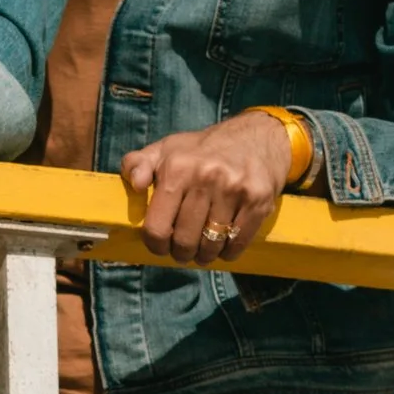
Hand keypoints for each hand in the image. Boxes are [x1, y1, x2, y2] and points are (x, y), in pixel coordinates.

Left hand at [120, 112, 295, 264]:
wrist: (258, 138)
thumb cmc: (204, 149)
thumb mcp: (166, 149)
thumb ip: (138, 164)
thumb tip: (135, 184)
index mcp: (178, 168)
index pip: (157, 227)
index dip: (156, 245)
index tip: (161, 246)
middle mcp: (205, 177)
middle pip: (185, 241)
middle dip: (181, 253)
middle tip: (183, 250)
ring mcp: (234, 190)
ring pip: (211, 245)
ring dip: (205, 255)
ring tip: (203, 249)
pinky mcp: (258, 200)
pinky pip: (237, 242)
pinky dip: (228, 252)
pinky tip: (223, 245)